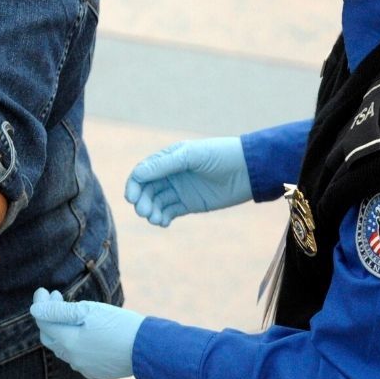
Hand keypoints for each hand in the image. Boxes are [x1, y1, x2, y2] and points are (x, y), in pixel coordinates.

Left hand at [29, 288, 144, 378]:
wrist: (147, 348)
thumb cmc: (119, 324)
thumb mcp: (89, 311)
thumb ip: (59, 311)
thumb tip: (34, 310)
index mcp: (68, 342)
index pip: (43, 322)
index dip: (41, 304)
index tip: (44, 290)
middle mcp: (72, 358)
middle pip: (49, 337)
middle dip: (49, 317)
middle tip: (56, 297)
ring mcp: (83, 367)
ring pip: (63, 348)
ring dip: (61, 329)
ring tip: (71, 311)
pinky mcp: (95, 371)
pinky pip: (77, 356)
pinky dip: (74, 341)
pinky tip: (85, 331)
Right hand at [124, 137, 251, 226]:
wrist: (248, 171)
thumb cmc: (220, 156)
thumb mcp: (191, 156)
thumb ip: (165, 164)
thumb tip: (137, 174)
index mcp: (169, 158)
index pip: (143, 172)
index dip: (134, 185)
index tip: (131, 198)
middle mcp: (171, 174)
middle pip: (146, 190)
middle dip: (142, 201)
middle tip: (144, 211)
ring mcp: (180, 190)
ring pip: (156, 202)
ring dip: (151, 211)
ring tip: (155, 219)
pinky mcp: (189, 204)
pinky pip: (169, 212)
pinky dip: (162, 218)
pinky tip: (163, 222)